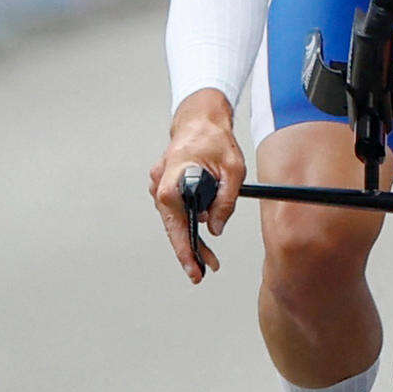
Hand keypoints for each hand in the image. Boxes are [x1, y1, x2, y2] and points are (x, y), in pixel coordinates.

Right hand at [149, 89, 242, 283]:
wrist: (200, 120)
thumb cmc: (214, 140)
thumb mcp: (232, 171)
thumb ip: (225, 201)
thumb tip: (217, 228)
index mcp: (172, 180)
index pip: (175, 224)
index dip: (185, 250)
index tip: (193, 268)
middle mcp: (160, 184)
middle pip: (173, 228)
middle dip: (190, 251)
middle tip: (205, 271)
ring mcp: (160, 185)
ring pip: (174, 222)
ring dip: (190, 239)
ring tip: (209, 258)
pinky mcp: (165, 186)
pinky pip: (175, 211)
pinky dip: (188, 223)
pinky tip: (201, 235)